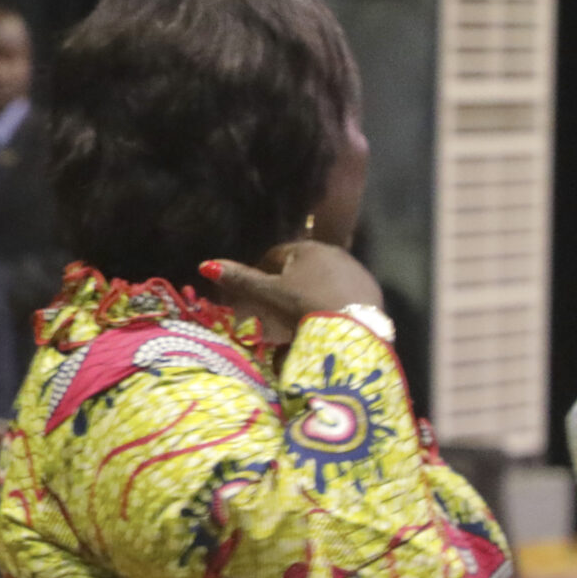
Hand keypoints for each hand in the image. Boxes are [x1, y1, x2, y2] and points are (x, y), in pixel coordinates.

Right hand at [201, 240, 383, 338]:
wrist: (353, 330)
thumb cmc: (304, 306)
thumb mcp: (268, 294)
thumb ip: (239, 279)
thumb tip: (204, 264)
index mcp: (306, 248)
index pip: (274, 255)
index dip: (260, 274)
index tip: (254, 294)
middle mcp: (334, 252)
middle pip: (300, 266)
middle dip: (286, 283)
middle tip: (275, 308)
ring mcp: (356, 271)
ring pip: (322, 279)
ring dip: (310, 292)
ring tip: (300, 317)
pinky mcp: (372, 291)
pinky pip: (343, 293)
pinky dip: (332, 302)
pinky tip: (326, 320)